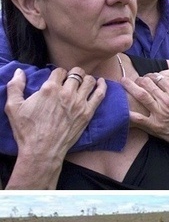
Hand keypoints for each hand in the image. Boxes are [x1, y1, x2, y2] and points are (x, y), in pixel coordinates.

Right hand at [4, 67, 105, 187]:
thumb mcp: (13, 106)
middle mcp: (66, 93)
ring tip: (85, 81)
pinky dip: (102, 86)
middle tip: (73, 78)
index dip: (59, 73)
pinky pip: (99, 95)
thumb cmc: (27, 130)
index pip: (60, 71)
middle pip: (76, 74)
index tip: (58, 79)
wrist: (43, 150)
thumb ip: (15, 86)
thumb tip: (20, 72)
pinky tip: (101, 82)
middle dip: (74, 74)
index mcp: (49, 88)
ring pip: (89, 81)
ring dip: (87, 79)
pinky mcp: (87, 113)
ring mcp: (79, 103)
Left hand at [122, 69, 168, 160]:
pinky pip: (139, 119)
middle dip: (140, 79)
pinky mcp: (155, 126)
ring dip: (130, 87)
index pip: (159, 78)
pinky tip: (122, 108)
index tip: (150, 77)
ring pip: (141, 95)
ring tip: (123, 82)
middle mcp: (166, 100)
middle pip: (148, 83)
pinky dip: (129, 114)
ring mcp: (160, 113)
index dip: (152, 76)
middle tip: (137, 79)